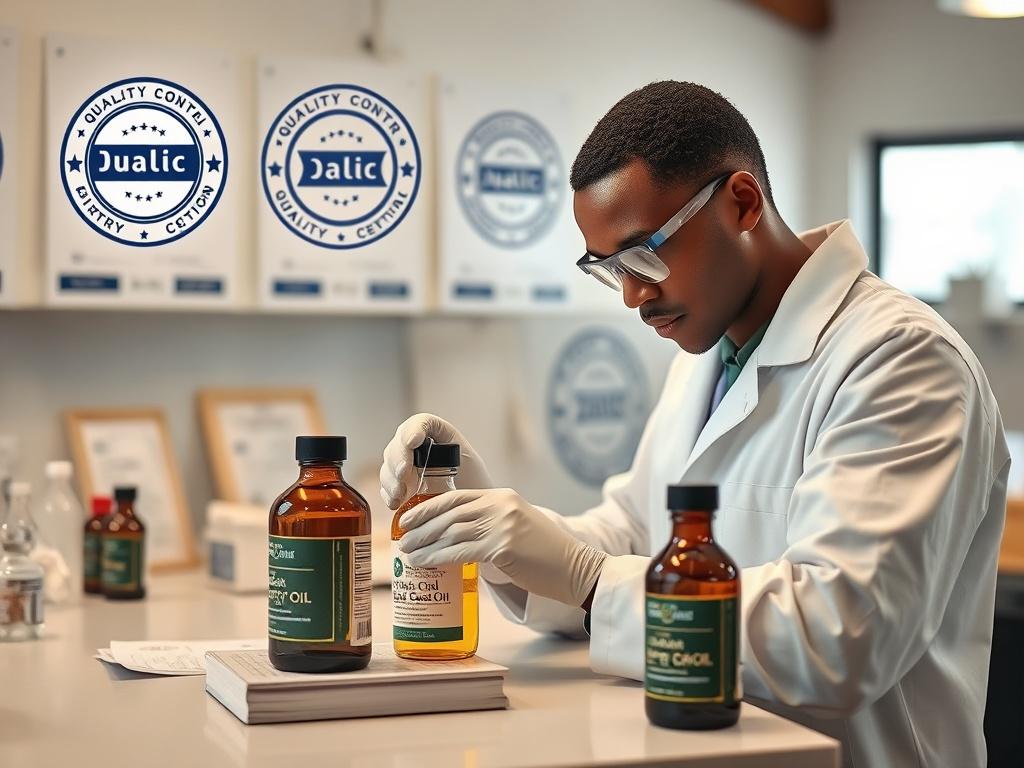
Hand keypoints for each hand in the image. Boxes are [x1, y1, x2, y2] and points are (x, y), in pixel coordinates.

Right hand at [379, 413, 492, 509]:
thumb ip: (455, 454)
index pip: (420, 423)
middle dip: (398, 459)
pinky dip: (388, 494)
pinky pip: (387, 486)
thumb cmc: (475, 482)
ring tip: (399, 494)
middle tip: (404, 474)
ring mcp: (406, 464)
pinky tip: (395, 503)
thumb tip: (437, 457)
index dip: (413, 429)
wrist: (474, 509)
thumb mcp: (470, 463)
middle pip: (399, 443)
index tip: (413, 442)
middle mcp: (417, 446)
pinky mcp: (399, 485)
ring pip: (389, 464)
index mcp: (436, 433)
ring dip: (391, 479)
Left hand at [397, 488, 606, 606]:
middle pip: (450, 513)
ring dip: (425, 545)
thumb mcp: (518, 527)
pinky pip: (460, 552)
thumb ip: (490, 524)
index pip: (457, 497)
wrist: (576, 569)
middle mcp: (500, 505)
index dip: (429, 507)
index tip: (408, 519)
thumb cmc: (546, 555)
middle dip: (421, 527)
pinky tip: (424, 564)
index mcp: (502, 497)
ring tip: (408, 555)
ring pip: (451, 533)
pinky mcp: (503, 547)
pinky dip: (438, 558)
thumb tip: (454, 537)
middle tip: (402, 540)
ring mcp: (502, 525)